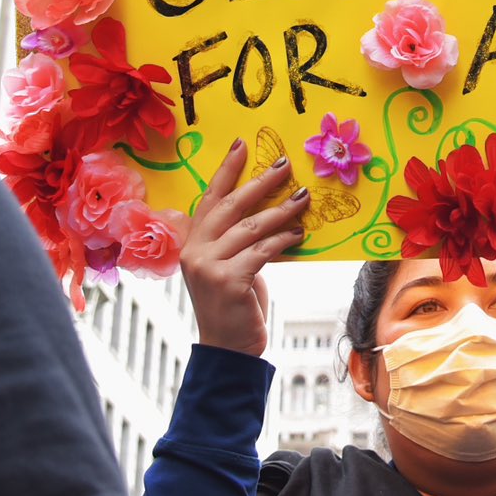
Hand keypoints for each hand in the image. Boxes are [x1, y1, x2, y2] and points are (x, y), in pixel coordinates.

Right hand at [178, 139, 310, 355]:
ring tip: (304, 199)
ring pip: (252, 228)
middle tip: (285, 164)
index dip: (225, 171)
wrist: (228, 350)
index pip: (209, 198)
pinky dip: (284, 240)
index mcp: (191, 244)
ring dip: (282, 212)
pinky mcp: (228, 280)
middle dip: (261, 182)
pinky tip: (300, 235)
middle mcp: (195, 251)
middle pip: (231, 206)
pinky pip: (262, 251)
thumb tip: (269, 211)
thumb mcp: (228, 267)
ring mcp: (208, 266)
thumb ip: (236, 241)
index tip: (241, 145)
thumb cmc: (233, 305)